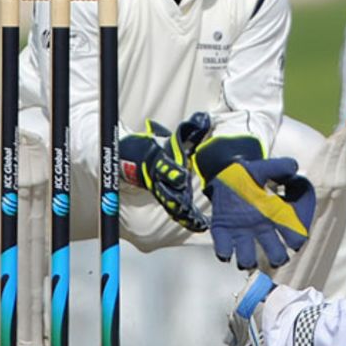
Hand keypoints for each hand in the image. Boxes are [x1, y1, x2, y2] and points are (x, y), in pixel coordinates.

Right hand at [118, 113, 211, 231]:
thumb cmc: (162, 147)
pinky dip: (188, 219)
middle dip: (177, 200)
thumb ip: (191, 129)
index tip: (181, 176)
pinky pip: (177, 212)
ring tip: (198, 223)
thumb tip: (204, 119)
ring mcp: (162, 191)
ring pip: (171, 205)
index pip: (166, 168)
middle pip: (167, 192)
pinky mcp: (168, 200)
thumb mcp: (176, 136)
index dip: (173, 172)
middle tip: (187, 208)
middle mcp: (160, 180)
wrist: (141, 158)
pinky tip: (200, 226)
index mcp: (162, 163)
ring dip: (184, 214)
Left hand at [193, 136, 316, 268]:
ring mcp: (241, 233)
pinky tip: (226, 252)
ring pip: (248, 257)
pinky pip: (224, 248)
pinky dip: (225, 253)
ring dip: (249, 261)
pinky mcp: (223, 232)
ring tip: (248, 260)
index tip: (296, 242)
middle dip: (278, 257)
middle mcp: (260, 228)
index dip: (296, 239)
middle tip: (277, 257)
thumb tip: (294, 168)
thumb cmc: (248, 175)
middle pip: (274, 252)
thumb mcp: (263, 168)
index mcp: (275, 215)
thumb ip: (279, 167)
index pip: (292, 232)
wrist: (225, 174)